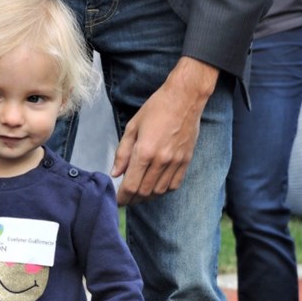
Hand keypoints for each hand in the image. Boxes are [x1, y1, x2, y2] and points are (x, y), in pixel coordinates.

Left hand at [111, 57, 217, 205]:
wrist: (184, 100)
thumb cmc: (155, 109)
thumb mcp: (132, 127)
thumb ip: (122, 152)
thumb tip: (115, 173)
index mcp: (144, 151)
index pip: (131, 185)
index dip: (122, 197)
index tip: (116, 200)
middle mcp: (161, 160)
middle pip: (144, 192)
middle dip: (132, 199)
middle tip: (125, 199)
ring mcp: (176, 162)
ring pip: (159, 191)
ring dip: (147, 196)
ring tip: (137, 194)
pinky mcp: (186, 161)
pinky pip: (174, 184)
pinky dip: (163, 190)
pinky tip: (155, 187)